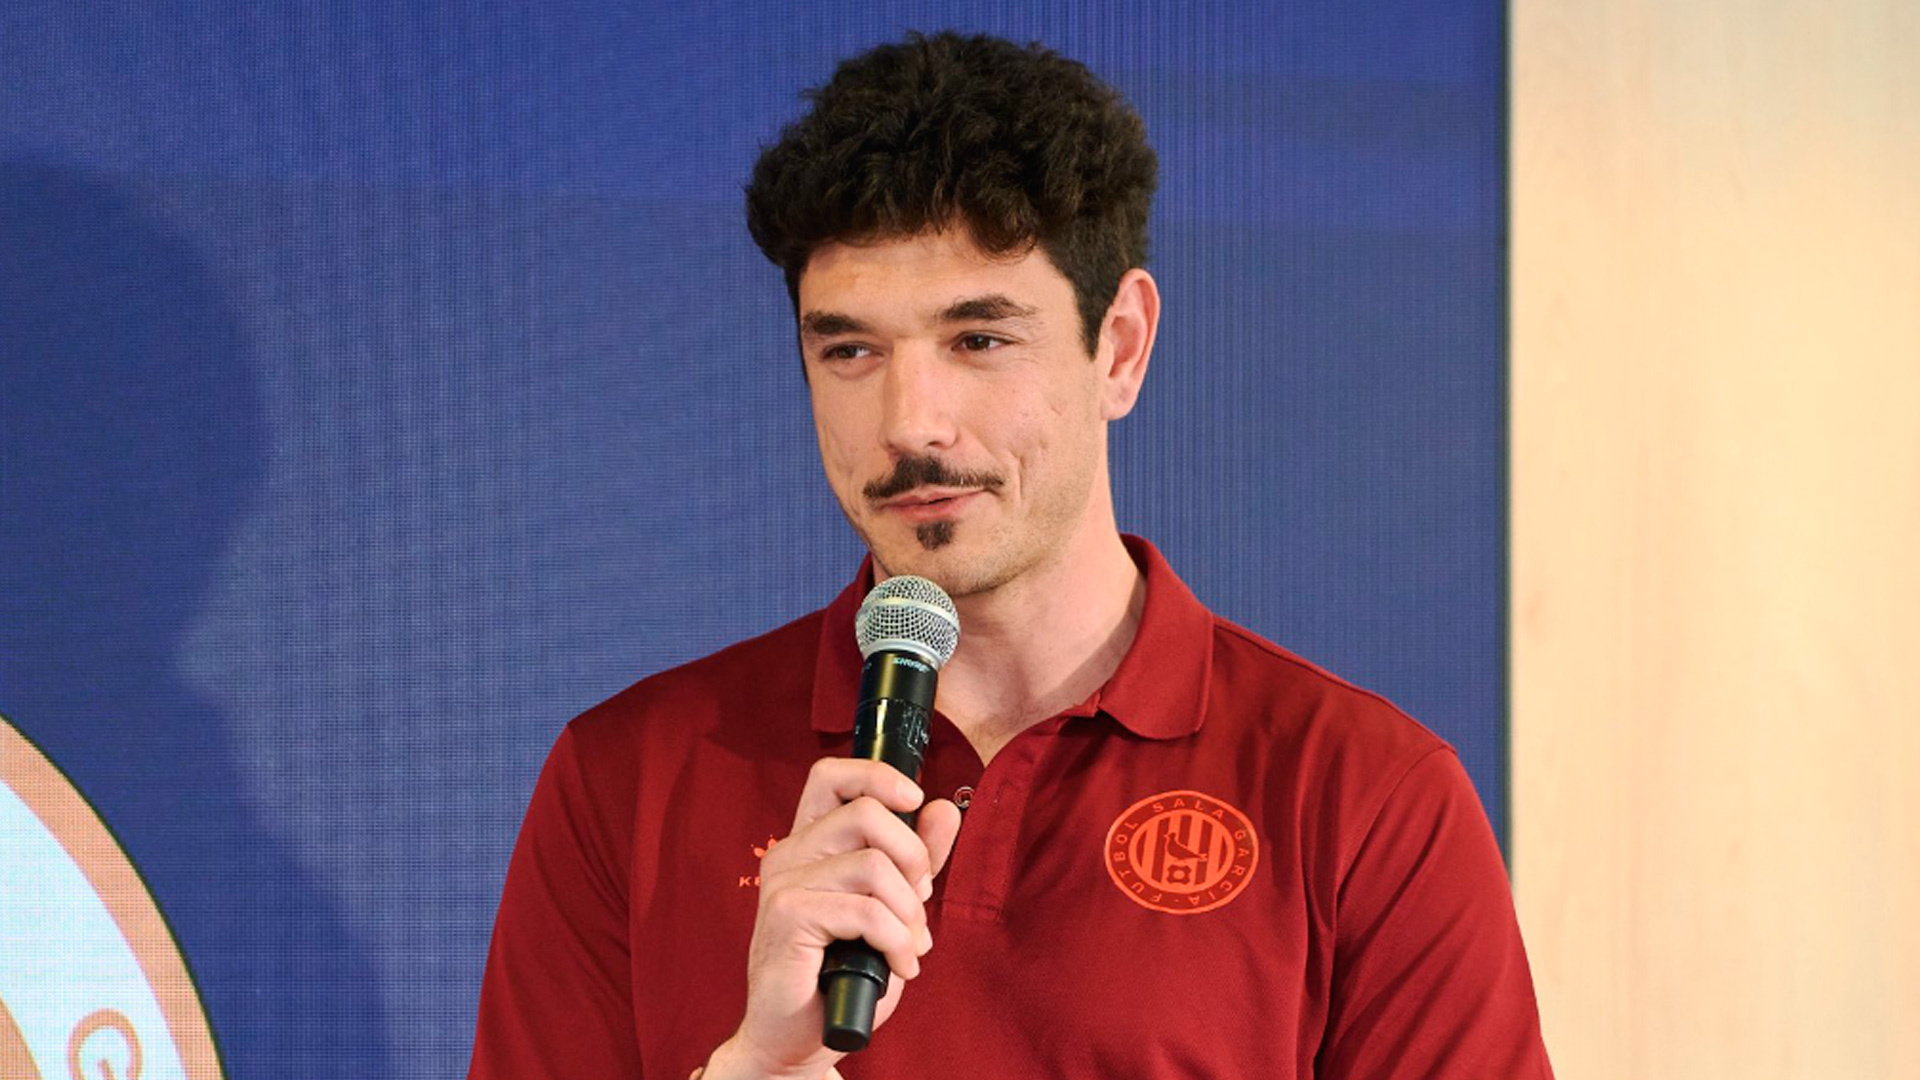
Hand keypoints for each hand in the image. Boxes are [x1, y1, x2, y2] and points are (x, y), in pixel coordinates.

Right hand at [702, 758, 962, 1079]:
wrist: (795, 1037)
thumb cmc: (839, 974)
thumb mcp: (891, 908)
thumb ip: (915, 860)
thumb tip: (943, 809)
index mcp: (810, 842)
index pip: (832, 776)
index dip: (877, 776)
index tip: (915, 801)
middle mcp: (790, 852)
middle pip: (866, 813)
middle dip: (913, 859)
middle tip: (919, 904)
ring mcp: (784, 882)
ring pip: (874, 865)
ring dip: (908, 913)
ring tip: (910, 946)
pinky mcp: (787, 915)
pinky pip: (866, 911)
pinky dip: (896, 941)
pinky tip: (899, 964)